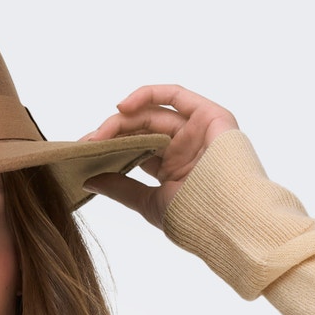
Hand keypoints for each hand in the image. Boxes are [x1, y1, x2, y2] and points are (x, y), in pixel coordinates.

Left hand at [77, 85, 239, 227]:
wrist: (231, 220)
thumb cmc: (196, 218)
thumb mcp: (150, 203)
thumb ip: (121, 189)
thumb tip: (88, 180)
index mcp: (172, 169)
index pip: (136, 149)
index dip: (110, 148)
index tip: (83, 153)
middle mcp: (184, 147)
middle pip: (142, 130)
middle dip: (113, 133)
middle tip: (88, 142)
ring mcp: (197, 130)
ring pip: (154, 113)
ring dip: (124, 118)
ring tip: (101, 131)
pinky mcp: (209, 115)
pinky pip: (176, 96)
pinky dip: (149, 94)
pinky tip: (123, 106)